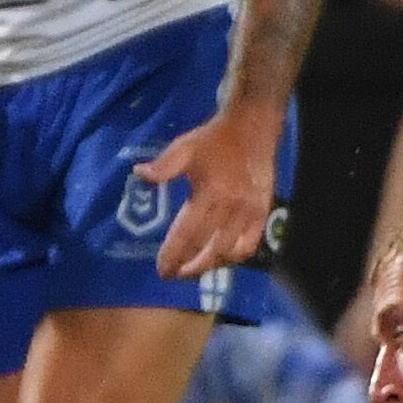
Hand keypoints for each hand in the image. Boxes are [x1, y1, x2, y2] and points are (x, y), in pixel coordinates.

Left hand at [137, 108, 279, 281]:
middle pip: (208, 249)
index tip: (161, 269)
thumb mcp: (185, 147)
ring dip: (209, 265)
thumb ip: (164, 165)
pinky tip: (220, 259)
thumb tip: (140, 174)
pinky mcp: (263, 213)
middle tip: (173, 275)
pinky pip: (249, 245)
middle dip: (188, 266)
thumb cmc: (214, 139)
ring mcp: (250, 213)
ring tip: (192, 270)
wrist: (253, 128)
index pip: (187, 233)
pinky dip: (234, 257)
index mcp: (210, 193)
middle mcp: (232, 207)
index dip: (173, 254)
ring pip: (229, 252)